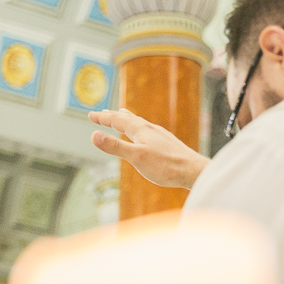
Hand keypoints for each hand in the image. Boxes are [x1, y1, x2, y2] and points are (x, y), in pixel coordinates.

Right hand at [89, 108, 209, 188]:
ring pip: (139, 123)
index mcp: (140, 130)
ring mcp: (159, 135)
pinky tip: (145, 133)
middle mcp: (150, 128)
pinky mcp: (167, 142)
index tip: (91, 115)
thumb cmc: (165, 166)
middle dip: (113, 116)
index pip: (117, 121)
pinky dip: (139, 127)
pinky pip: (148, 130)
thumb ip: (115, 146)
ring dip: (127, 119)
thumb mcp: (135, 157)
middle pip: (128, 119)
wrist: (192, 170)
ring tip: (123, 114)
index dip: (103, 118)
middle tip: (102, 113)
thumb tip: (93, 135)